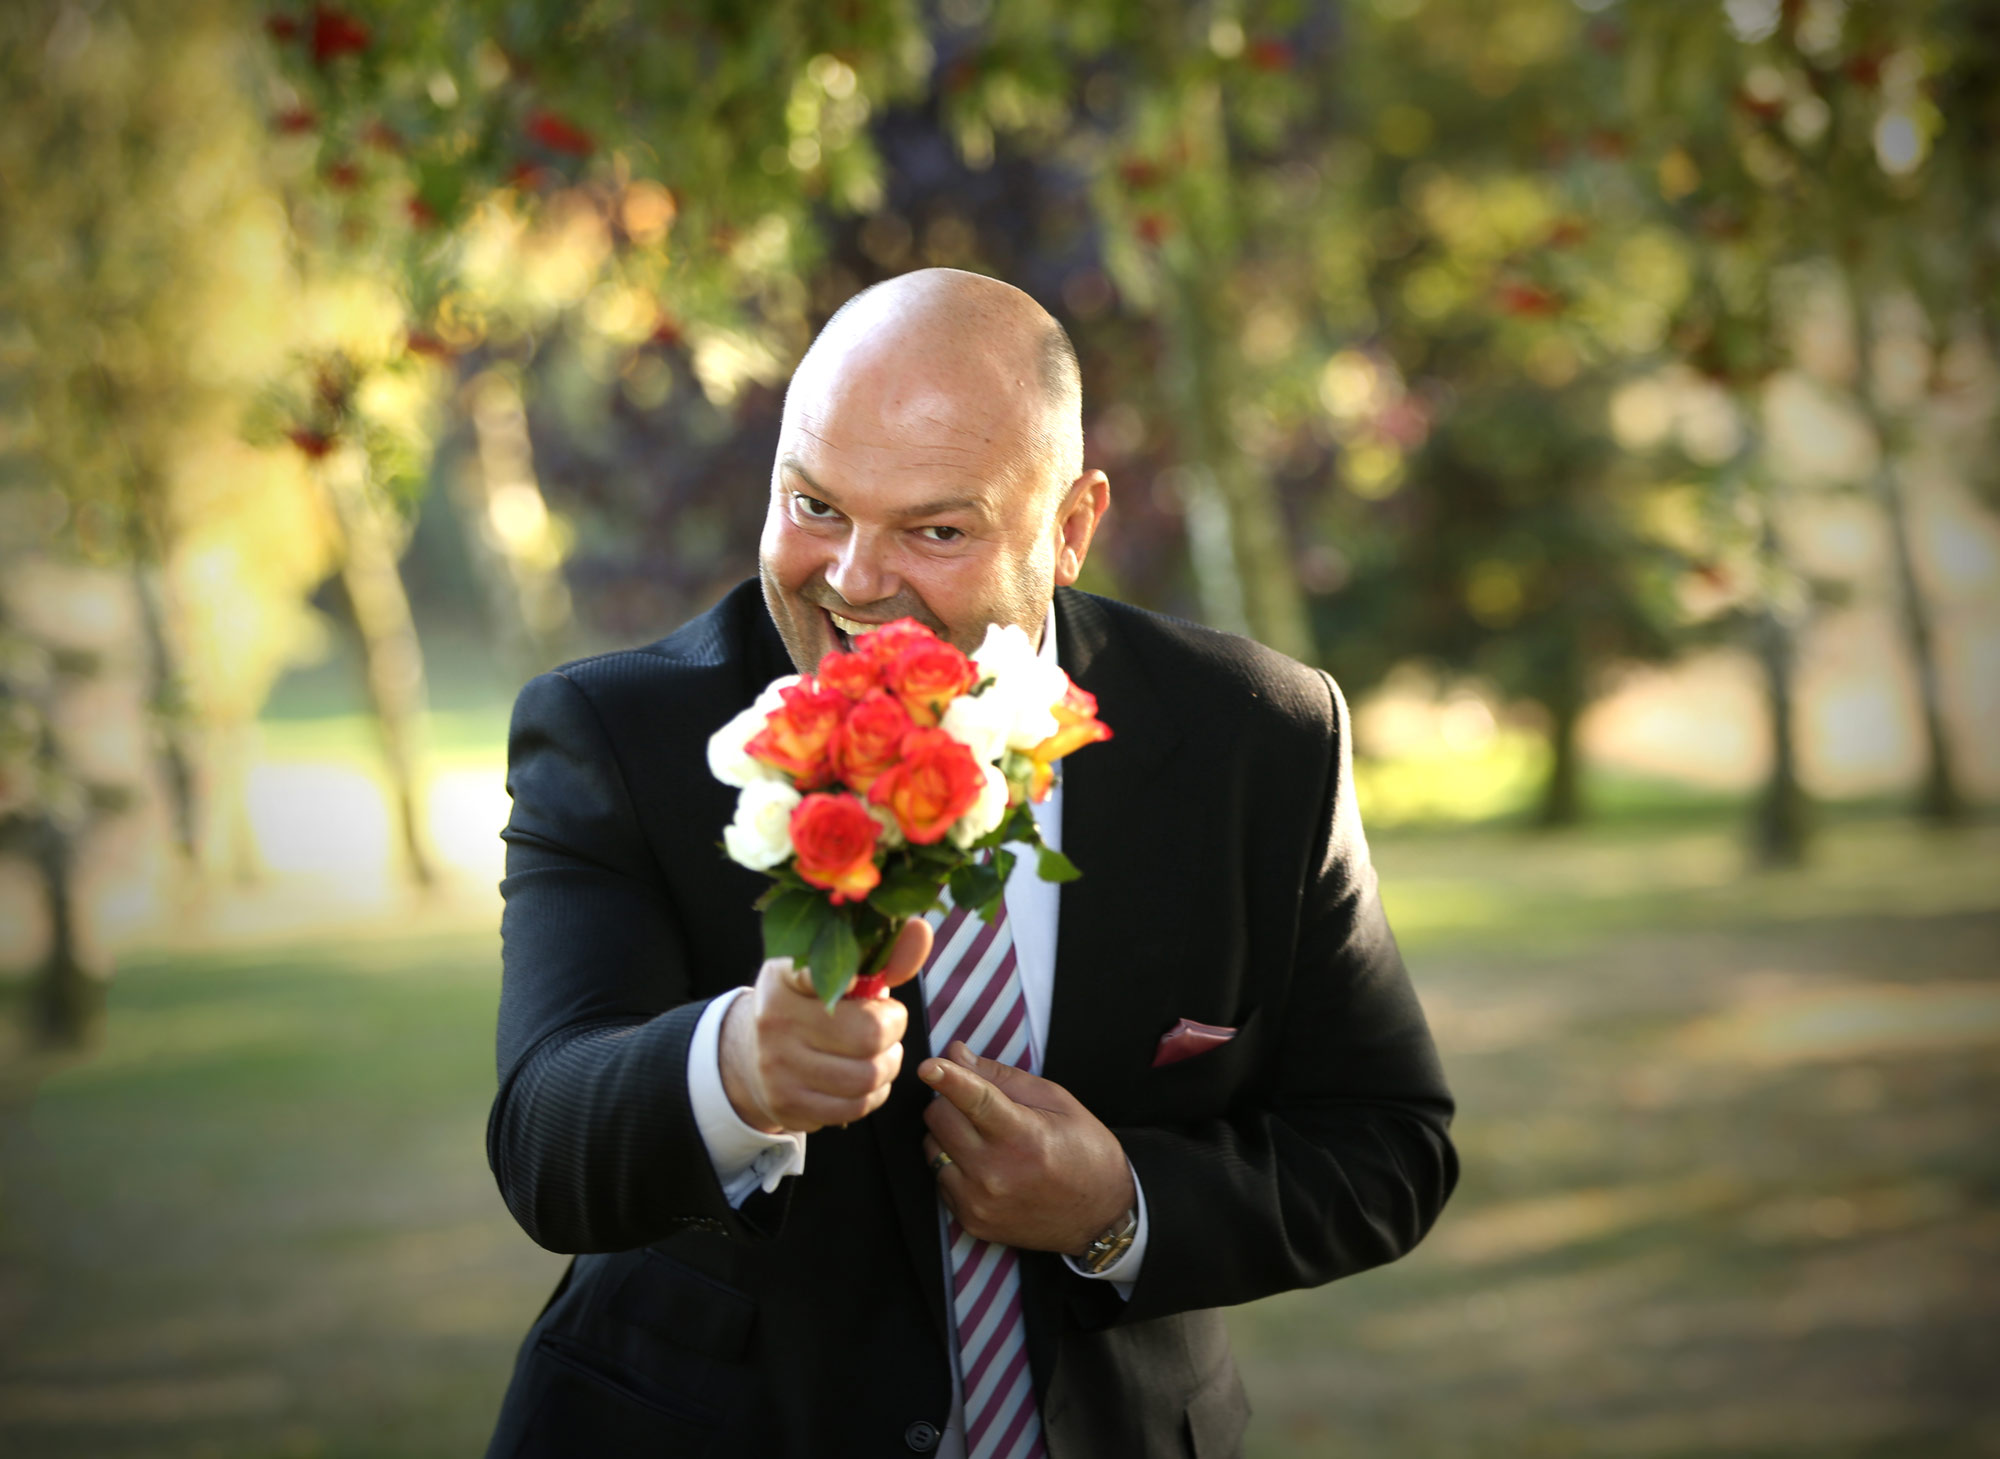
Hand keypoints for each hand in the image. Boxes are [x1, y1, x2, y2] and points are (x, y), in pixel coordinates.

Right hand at [720, 918, 933, 1133]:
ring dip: (888, 1065)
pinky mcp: (788, 1105)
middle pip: (868, 1034)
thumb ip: (881, 955)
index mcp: (783, 979)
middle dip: (894, 1030)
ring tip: (881, 1052)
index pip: (819, 972)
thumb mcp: (831, 971)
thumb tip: (922, 929)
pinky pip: (855, 1107)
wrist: (750, 1055)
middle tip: (889, 1025)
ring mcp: (777, 1068)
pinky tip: (866, 1078)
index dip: (854, 978)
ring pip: (866, 1076)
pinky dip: (873, 1094)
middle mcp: (775, 1022)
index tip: (861, 983)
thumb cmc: (808, 1006)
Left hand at [920, 1042, 1136, 1254]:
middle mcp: (996, 1173)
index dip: (948, 1079)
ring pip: (932, 1147)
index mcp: (1023, 1137)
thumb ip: (1003, 1078)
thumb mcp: (1057, 1102)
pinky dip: (952, 1164)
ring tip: (984, 1139)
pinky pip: (939, 1177)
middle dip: (951, 1101)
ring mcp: (980, 1201)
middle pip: (940, 1117)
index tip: (927, 1066)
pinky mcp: (971, 1220)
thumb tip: (957, 1054)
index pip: (975, 1100)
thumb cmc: (1084, 1151)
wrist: (1100, 1216)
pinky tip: (984, 1167)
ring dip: (949, 1134)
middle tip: (977, 1105)